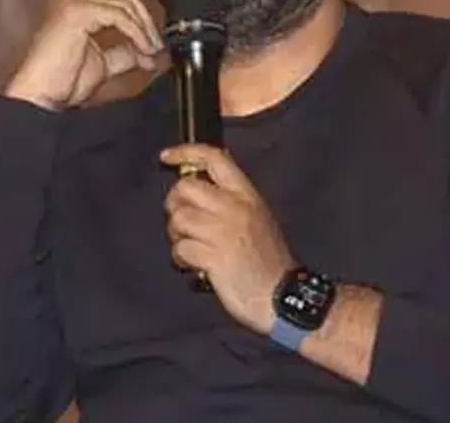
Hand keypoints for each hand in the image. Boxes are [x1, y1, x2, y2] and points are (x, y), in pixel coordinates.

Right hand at [4, 0, 162, 110]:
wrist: (42, 95)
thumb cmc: (62, 81)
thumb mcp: (103, 63)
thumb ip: (125, 52)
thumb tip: (149, 52)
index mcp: (77, 0)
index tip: (158, 17)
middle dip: (147, 15)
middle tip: (158, 42)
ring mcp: (73, 0)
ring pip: (125, 0)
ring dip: (145, 27)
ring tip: (151, 50)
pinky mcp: (77, 11)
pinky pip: (119, 14)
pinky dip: (136, 32)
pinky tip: (143, 49)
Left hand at [161, 144, 296, 334]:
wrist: (282, 296)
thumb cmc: (268, 261)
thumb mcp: (258, 218)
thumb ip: (231, 200)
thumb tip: (197, 188)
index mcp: (248, 196)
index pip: (215, 159)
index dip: (186, 152)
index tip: (167, 157)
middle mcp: (235, 208)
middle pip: (186, 187)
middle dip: (175, 203)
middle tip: (182, 221)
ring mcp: (223, 232)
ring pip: (179, 218)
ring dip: (177, 234)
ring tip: (191, 246)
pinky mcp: (214, 256)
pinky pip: (180, 247)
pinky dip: (181, 257)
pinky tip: (194, 264)